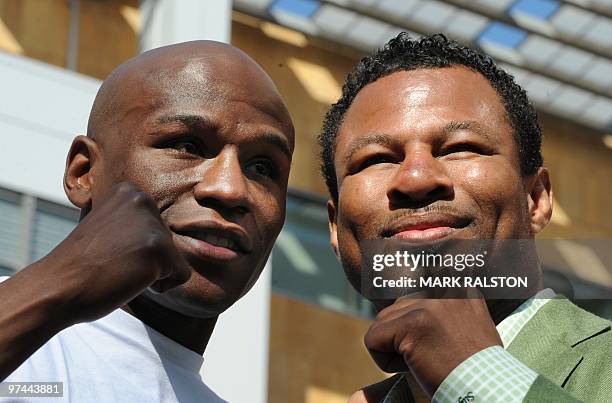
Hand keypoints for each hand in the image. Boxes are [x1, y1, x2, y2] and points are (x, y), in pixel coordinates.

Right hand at [34, 182, 190, 323]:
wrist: (57, 286)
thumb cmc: (79, 263)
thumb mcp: (107, 225)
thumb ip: (132, 220)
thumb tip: (156, 225)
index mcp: (129, 191)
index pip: (157, 227)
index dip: (135, 248)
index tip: (107, 249)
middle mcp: (142, 200)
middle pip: (168, 241)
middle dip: (145, 260)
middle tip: (112, 261)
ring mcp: (152, 224)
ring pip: (174, 258)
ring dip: (150, 273)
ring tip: (119, 269)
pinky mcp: (160, 249)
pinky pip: (182, 275)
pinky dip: (160, 287)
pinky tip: (130, 280)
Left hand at [364, 292, 501, 396]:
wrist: (488, 389)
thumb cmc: (476, 367)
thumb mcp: (469, 324)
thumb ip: (443, 308)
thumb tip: (410, 298)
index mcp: (458, 287)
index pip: (413, 298)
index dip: (416, 327)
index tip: (436, 339)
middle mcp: (442, 289)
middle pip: (395, 310)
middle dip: (403, 338)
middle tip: (432, 356)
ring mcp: (427, 305)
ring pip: (382, 324)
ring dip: (395, 349)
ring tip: (426, 361)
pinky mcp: (411, 324)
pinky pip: (373, 339)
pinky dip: (384, 361)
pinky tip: (413, 367)